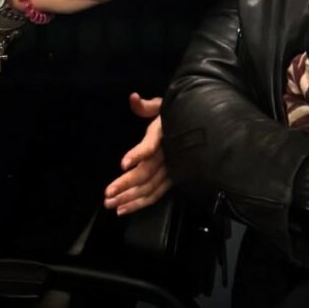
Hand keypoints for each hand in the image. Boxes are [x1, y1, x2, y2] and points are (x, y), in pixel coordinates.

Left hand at [103, 93, 170, 214]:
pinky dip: (140, 203)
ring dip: (130, 198)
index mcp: (163, 134)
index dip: (138, 154)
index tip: (123, 164)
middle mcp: (168, 154)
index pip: (151, 145)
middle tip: (107, 194)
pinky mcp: (173, 179)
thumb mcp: (162, 105)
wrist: (201, 126)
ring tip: (111, 204)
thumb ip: (146, 105)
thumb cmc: (177, 114)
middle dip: (126, 184)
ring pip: (150, 188)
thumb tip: (133, 98)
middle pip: (146, 172)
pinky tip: (124, 209)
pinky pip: (156, 194)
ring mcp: (172, 169)